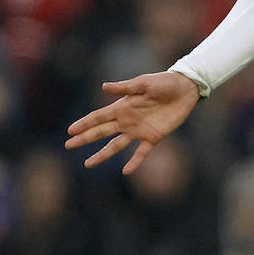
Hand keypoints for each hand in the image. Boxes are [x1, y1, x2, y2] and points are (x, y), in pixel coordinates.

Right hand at [64, 71, 200, 173]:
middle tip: (69, 145)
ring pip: (115, 145)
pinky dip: (134, 162)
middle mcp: (126, 120)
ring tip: (88, 164)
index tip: (70, 131)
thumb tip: (103, 87)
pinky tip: (126, 172)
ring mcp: (138, 131)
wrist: (184, 89)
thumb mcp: (144, 83)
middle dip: (85, 139)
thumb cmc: (163, 82)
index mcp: (122, 106)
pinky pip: (141, 153)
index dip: (84, 123)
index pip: (98, 117)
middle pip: (101, 132)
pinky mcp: (153, 137)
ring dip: (102, 155)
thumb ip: (125, 87)